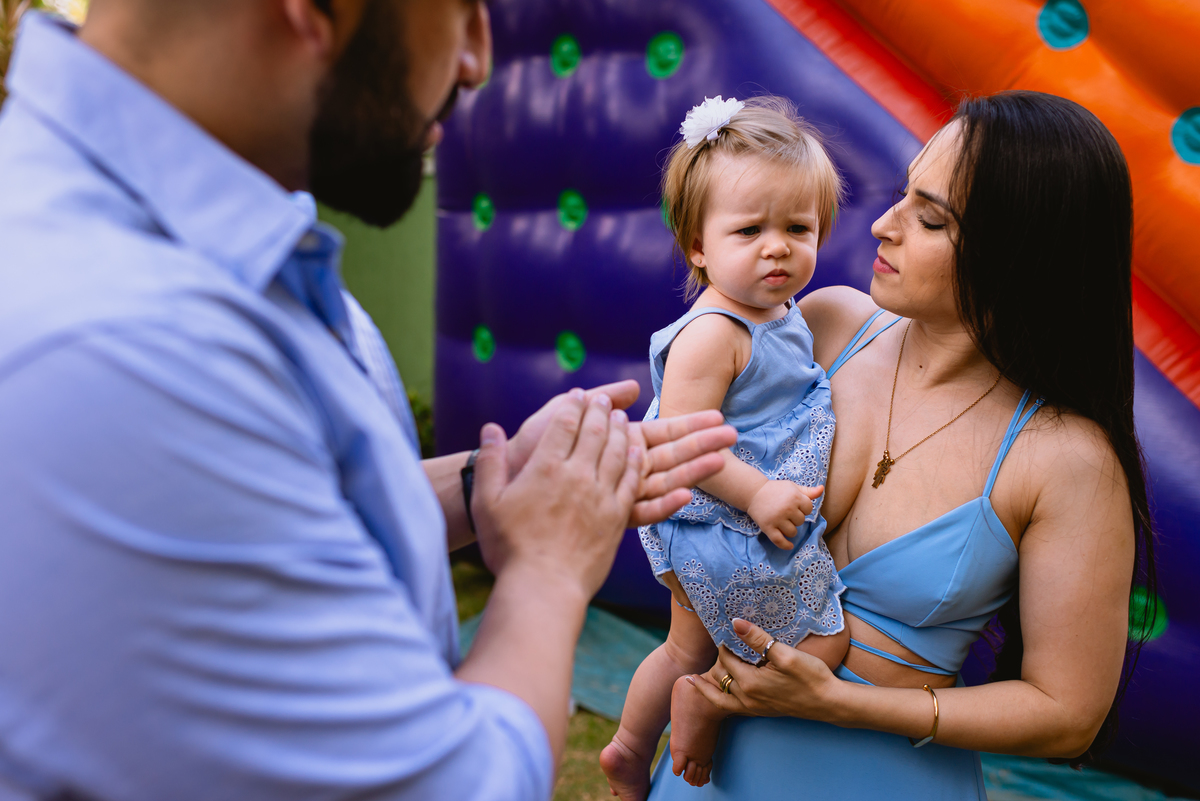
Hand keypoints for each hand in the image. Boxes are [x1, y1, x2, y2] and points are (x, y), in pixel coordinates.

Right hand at [472, 391, 640, 597]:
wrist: (542, 587)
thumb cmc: (509, 548)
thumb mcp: (487, 502)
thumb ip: (489, 462)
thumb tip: (491, 429)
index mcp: (546, 468)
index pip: (564, 424)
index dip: (573, 406)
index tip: (578, 395)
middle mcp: (577, 476)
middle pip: (596, 433)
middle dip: (601, 411)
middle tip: (603, 400)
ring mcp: (600, 497)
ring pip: (618, 452)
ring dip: (621, 431)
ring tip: (623, 418)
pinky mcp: (616, 518)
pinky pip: (631, 481)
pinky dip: (635, 461)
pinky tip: (638, 453)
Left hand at [504, 380, 735, 526]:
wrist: (498, 481)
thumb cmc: (528, 448)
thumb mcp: (564, 414)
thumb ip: (601, 400)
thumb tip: (633, 387)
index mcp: (611, 444)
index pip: (658, 432)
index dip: (687, 423)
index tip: (716, 415)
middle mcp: (616, 470)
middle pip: (667, 455)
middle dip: (699, 443)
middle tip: (733, 434)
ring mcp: (611, 493)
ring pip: (660, 481)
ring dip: (692, 470)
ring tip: (722, 460)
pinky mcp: (602, 514)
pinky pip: (639, 509)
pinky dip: (662, 505)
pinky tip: (686, 497)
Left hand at [686, 618, 841, 721]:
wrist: (829, 703)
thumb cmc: (811, 677)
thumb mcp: (785, 654)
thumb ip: (758, 639)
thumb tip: (735, 623)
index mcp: (750, 683)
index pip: (726, 659)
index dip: (724, 643)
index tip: (722, 629)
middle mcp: (747, 698)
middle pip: (719, 677)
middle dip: (715, 662)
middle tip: (711, 648)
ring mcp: (753, 708)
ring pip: (719, 698)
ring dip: (707, 686)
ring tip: (691, 679)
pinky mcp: (760, 711)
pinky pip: (730, 707)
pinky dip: (718, 699)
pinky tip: (719, 692)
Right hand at [746, 481, 823, 547]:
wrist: (753, 492)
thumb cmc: (775, 489)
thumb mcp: (792, 487)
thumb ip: (808, 491)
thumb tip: (822, 490)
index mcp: (795, 497)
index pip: (809, 509)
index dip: (804, 508)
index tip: (796, 506)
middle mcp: (787, 508)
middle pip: (801, 521)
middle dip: (796, 518)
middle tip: (786, 513)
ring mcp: (777, 519)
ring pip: (793, 532)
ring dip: (790, 530)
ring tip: (784, 523)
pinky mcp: (768, 527)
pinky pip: (779, 540)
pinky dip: (785, 545)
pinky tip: (789, 545)